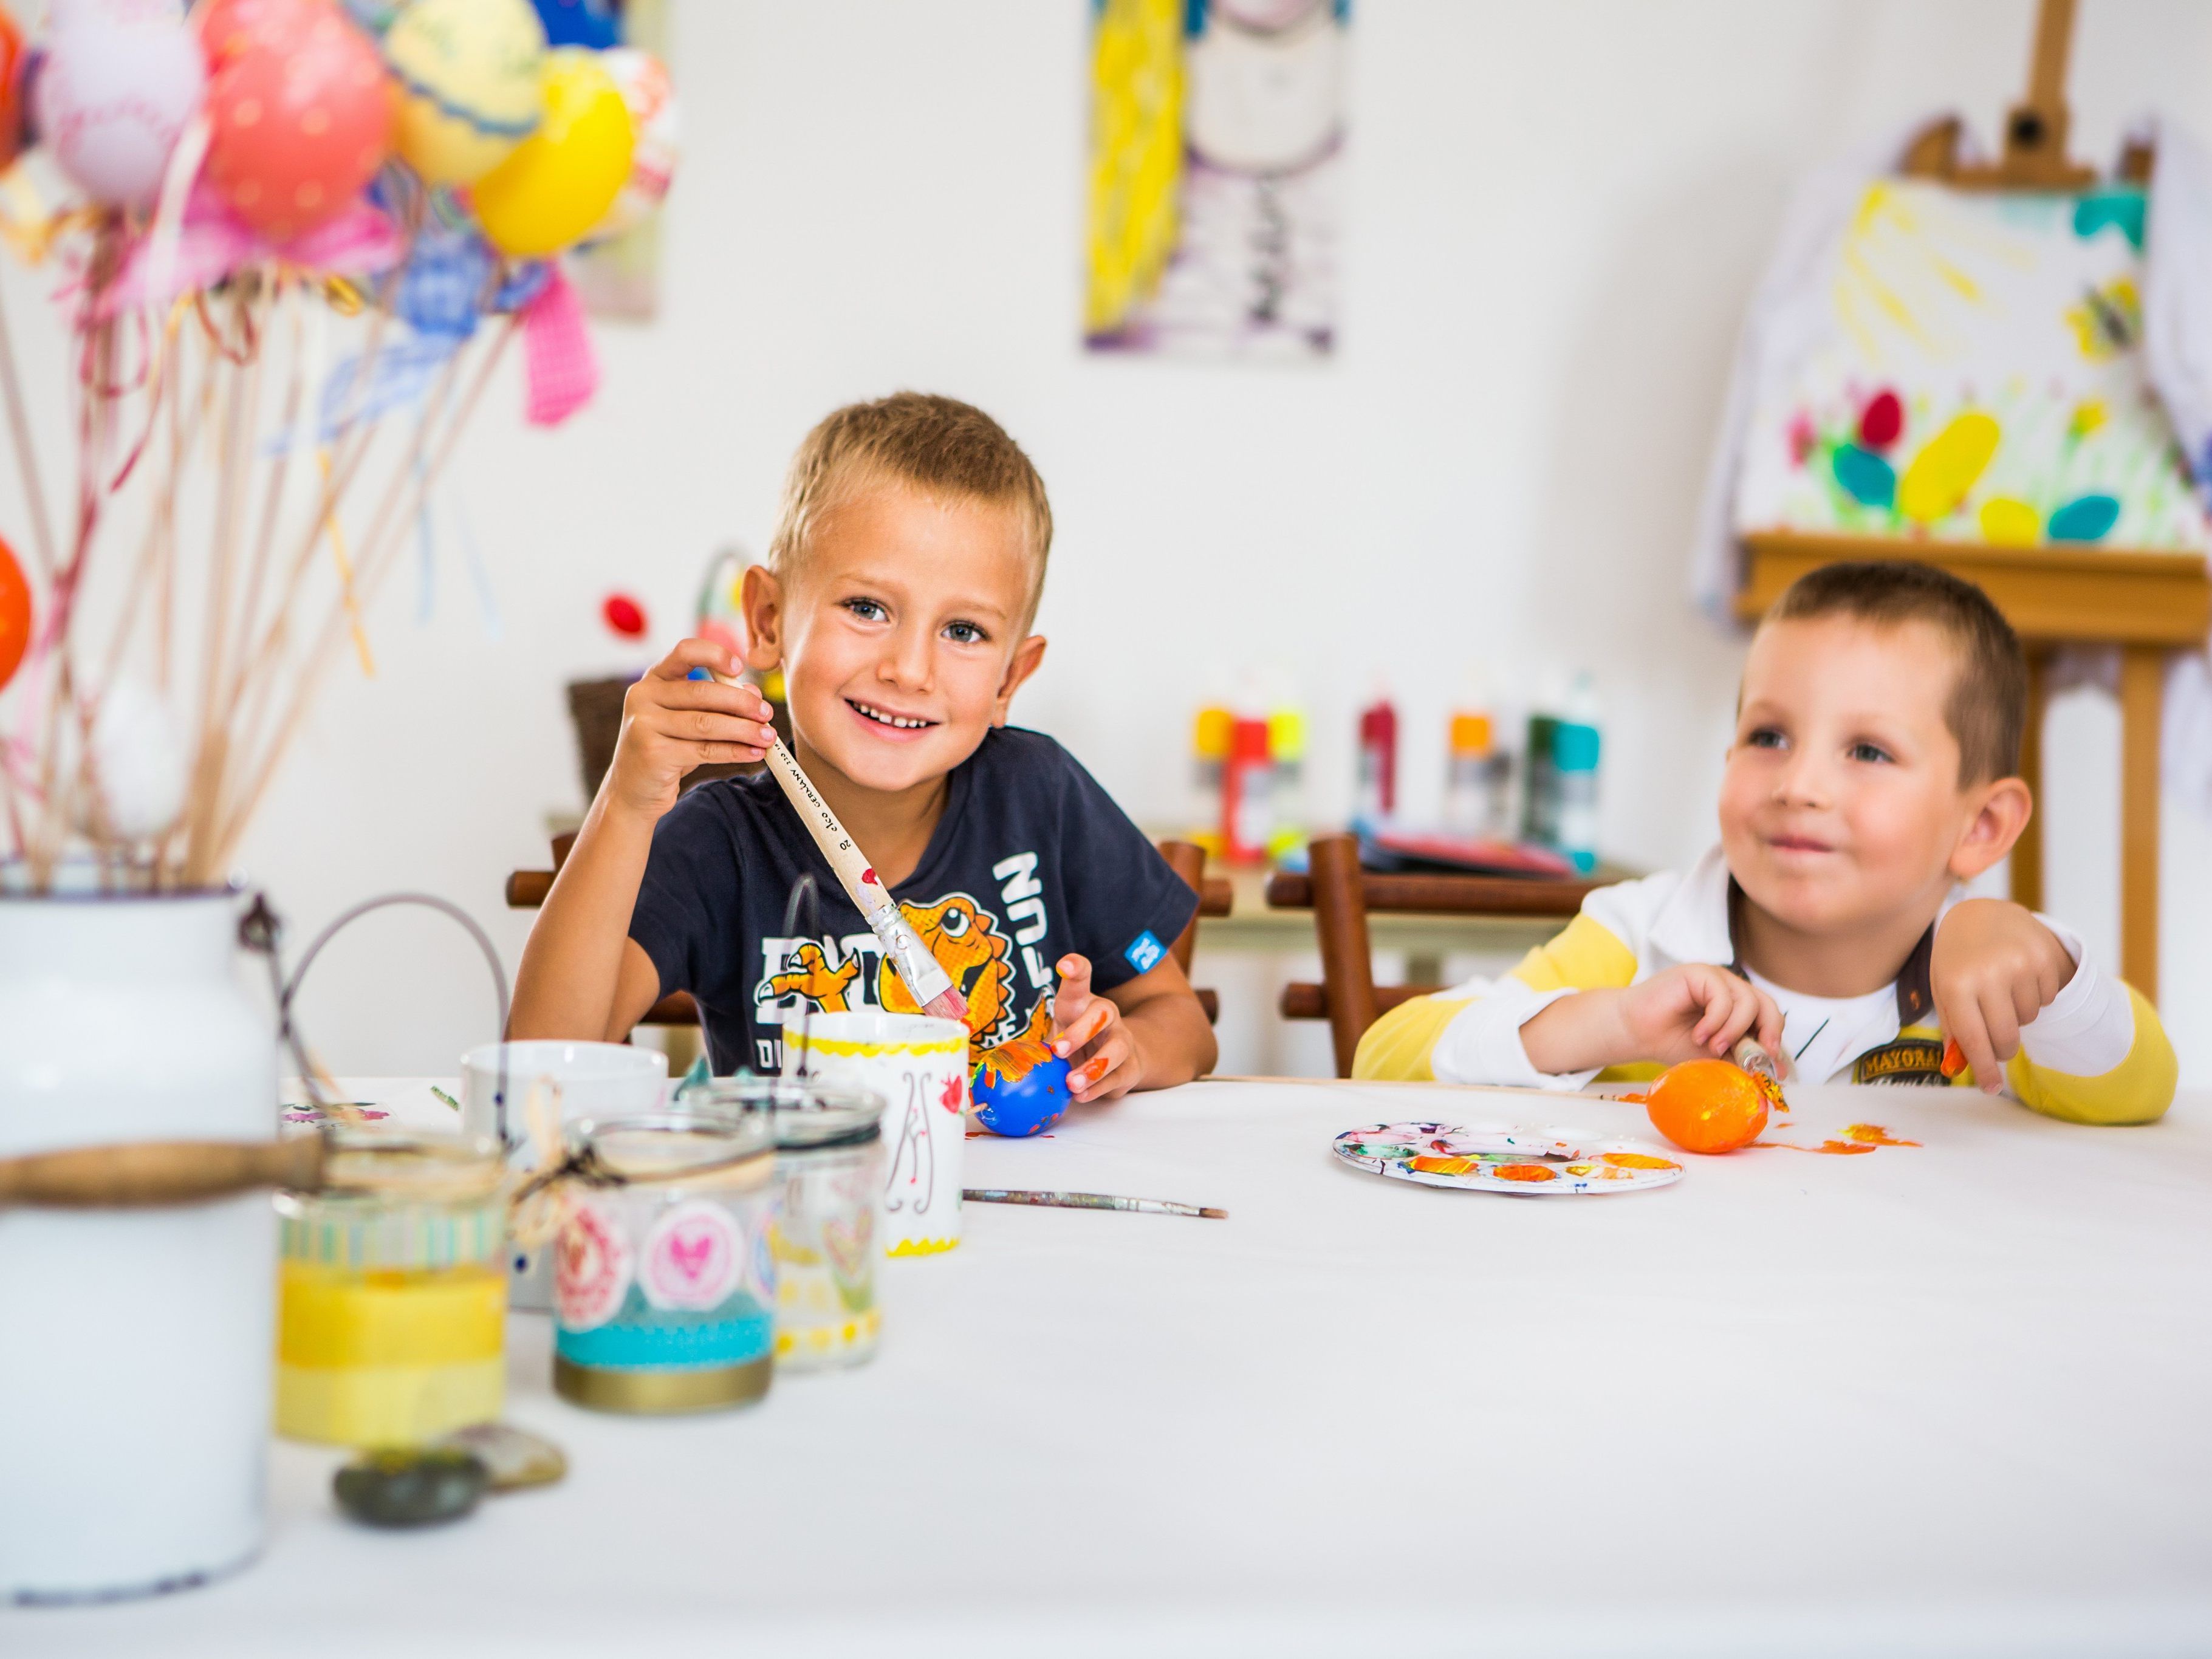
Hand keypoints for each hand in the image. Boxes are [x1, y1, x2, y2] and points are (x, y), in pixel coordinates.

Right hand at [603, 639, 775, 819]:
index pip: (684, 652)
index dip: (715, 654)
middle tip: (767, 713)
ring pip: (706, 723)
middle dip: (742, 702)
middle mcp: (643, 697)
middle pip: (702, 692)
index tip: (740, 668)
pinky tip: (754, 753)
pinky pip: (704, 750)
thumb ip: (715, 703)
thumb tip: (753, 693)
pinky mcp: (654, 754)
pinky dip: (734, 751)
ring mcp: (644, 725)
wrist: (633, 790)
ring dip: (744, 729)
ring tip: (768, 736)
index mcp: (653, 680)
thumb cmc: (667, 748)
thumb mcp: (688, 720)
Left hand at [1049, 954, 1144, 1102]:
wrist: (1121, 1058)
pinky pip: (1118, 1076)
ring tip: (1072, 1084)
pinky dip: (1099, 1088)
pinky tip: (1082, 1095)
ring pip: (1117, 1047)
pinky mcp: (1131, 1066)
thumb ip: (1037, 1044)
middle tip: (1058, 1050)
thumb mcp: (1057, 1034)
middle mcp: (1106, 1016)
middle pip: (1101, 1013)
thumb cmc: (1078, 1043)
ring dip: (1093, 1067)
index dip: (1076, 969)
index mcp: (1082, 1003)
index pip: (1081, 980)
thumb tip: (1004, 1062)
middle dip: (1080, 1031)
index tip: (1065, 965)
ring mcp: (1122, 1039)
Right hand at [1614, 963, 1783, 1068]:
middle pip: (1766, 1004)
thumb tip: (1776, 1071)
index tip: (1770, 1063)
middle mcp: (1730, 989)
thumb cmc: (1672, 1042)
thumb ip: (1742, 1058)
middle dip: (1767, 1031)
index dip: (1774, 1037)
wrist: (1637, 1033)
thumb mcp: (1716, 1056)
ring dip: (1734, 1030)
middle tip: (1756, 1055)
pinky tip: (1698, 1034)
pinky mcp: (1700, 974)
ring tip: (1712, 1046)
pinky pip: (1722, 998)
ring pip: (1747, 1002)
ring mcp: (1716, 979)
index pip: (1769, 1015)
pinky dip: (1715, 1021)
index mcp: (1737, 1007)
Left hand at [1932, 898, 2074, 1092]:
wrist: (1981, 914)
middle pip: (2007, 1037)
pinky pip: (2046, 999)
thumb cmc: (1957, 958)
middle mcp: (1988, 973)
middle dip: (2003, 1049)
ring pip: (2028, 1019)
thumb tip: (1962, 1068)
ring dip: (2017, 1016)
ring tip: (2001, 991)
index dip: (1985, 1069)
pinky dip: (2033, 997)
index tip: (1991, 1088)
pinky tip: (2018, 977)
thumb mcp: (1944, 990)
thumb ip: (1953, 1029)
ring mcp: (2019, 963)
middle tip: (1999, 1044)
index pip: (1974, 1040)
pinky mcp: (2044, 957)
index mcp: (1956, 984)